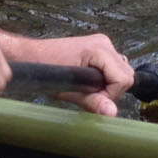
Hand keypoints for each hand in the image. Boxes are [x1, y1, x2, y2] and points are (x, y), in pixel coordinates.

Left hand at [2, 32, 132, 117]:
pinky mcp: (99, 49)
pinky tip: (89, 81)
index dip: (111, 94)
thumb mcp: (70, 90)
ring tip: (87, 87)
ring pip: (122, 72)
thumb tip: (112, 113)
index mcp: (99, 49)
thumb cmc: (45, 69)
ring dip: (109, 85)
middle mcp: (104, 44)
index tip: (94, 99)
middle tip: (90, 94)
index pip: (123, 79)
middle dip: (112, 90)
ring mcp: (102, 44)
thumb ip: (93, 102)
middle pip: (126, 74)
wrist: (31, 55)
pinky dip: (106, 78)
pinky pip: (114, 68)